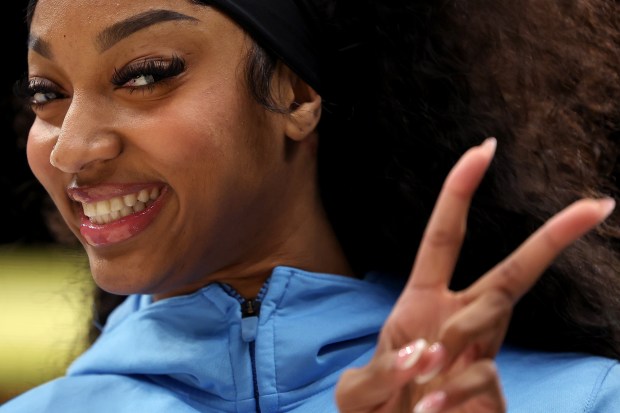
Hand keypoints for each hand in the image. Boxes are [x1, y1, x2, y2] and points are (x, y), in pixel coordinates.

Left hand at [335, 138, 614, 412]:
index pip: (445, 239)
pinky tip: (429, 412)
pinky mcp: (493, 391)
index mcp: (424, 303)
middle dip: (551, 238)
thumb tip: (427, 358)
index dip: (459, 194)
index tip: (484, 150)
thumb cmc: (379, 411)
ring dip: (449, 345)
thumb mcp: (359, 392)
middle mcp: (460, 321)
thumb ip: (380, 374)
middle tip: (597, 206)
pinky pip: (479, 377)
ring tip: (417, 395)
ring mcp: (481, 356)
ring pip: (490, 318)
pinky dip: (447, 395)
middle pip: (511, 274)